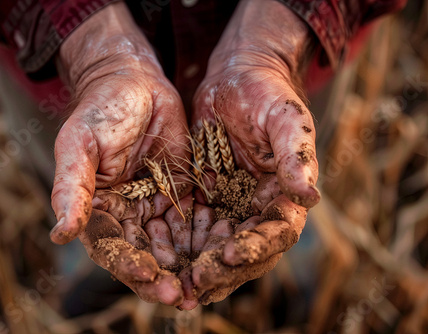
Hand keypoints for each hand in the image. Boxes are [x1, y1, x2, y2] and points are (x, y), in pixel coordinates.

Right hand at [49, 3, 188, 304]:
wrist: (136, 83)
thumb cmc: (101, 110)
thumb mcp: (80, 145)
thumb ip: (71, 188)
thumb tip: (60, 234)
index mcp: (99, 210)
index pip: (113, 249)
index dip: (130, 267)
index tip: (151, 278)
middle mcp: (127, 216)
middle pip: (145, 257)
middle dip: (164, 278)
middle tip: (187, 296)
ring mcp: (155, 207)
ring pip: (172, 246)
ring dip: (188, 266)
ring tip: (209, 283)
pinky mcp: (181, 195)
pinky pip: (194, 223)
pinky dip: (206, 239)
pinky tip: (222, 251)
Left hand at [182, 0, 320, 306]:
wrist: (235, 77)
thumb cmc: (266, 92)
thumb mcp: (285, 119)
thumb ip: (295, 156)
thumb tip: (310, 197)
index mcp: (286, 195)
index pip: (276, 233)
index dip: (256, 248)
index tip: (229, 255)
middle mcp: (260, 208)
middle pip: (246, 251)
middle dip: (223, 269)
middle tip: (195, 283)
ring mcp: (232, 205)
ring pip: (217, 246)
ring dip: (199, 267)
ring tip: (176, 283)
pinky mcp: (207, 198)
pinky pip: (194, 228)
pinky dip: (181, 244)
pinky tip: (160, 253)